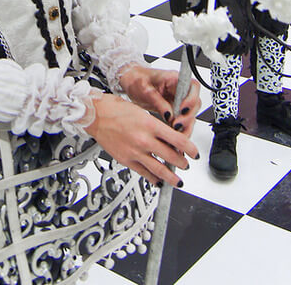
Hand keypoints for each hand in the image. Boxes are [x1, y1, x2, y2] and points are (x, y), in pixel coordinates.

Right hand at [84, 93, 199, 186]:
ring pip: (159, 170)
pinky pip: (144, 173)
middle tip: (186, 165)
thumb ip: (158, 127)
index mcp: (150, 125)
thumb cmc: (116, 110)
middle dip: (182, 163)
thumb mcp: (143, 112)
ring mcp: (135, 152)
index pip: (178, 140)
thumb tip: (172, 139)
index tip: (194, 153)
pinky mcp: (126, 160)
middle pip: (172, 157)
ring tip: (178, 181)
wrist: (96, 115)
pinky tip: (158, 181)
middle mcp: (144, 140)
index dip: (190, 149)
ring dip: (171, 177)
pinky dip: (153, 179)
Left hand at [119, 65, 201, 137]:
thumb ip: (158, 101)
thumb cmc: (136, 80)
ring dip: (186, 125)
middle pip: (195, 103)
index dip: (191, 99)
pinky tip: (174, 135)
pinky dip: (180, 129)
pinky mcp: (175, 109)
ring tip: (175, 133)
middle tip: (177, 125)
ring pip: (190, 114)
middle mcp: (179, 89)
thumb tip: (169, 114)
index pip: (193, 86)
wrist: (129, 82)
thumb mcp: (144, 89)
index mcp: (174, 78)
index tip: (182, 110)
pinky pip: (183, 120)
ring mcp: (178, 99)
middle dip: (188, 116)